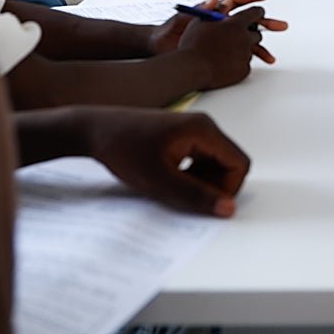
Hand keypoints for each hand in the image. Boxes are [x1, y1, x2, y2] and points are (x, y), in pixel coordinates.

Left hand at [82, 108, 250, 216]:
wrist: (94, 130)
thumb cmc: (123, 147)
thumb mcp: (160, 179)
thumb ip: (196, 196)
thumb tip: (227, 208)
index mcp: (203, 130)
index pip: (239, 163)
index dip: (228, 189)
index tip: (205, 202)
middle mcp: (203, 125)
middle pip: (229, 163)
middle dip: (213, 186)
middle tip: (183, 195)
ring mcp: (192, 129)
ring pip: (214, 163)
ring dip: (201, 181)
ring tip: (172, 185)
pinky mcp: (182, 135)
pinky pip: (201, 159)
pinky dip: (191, 174)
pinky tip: (168, 178)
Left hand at [148, 0, 287, 60]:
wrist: (159, 48)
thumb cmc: (167, 32)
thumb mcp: (182, 18)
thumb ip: (199, 9)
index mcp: (213, 13)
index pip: (237, 2)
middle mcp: (219, 24)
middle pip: (247, 21)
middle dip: (266, 23)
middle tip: (281, 26)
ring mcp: (220, 38)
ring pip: (246, 40)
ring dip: (260, 46)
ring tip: (270, 56)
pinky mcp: (218, 51)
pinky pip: (238, 54)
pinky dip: (249, 58)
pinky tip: (256, 64)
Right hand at [177, 5, 269, 89]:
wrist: (192, 69)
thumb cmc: (194, 45)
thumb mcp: (202, 20)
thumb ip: (216, 11)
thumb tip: (221, 2)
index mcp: (236, 24)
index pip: (255, 12)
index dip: (257, 12)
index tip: (258, 13)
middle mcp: (245, 38)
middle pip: (256, 33)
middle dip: (249, 34)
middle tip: (238, 36)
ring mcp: (245, 55)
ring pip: (251, 50)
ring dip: (243, 49)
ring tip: (225, 52)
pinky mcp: (244, 70)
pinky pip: (246, 64)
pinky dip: (238, 63)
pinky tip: (225, 63)